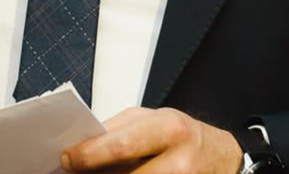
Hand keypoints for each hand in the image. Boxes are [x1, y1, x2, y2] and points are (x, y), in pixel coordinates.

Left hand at [61, 106, 242, 173]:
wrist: (221, 158)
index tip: (67, 159)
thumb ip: (120, 129)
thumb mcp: (155, 119)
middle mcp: (177, 163)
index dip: (88, 155)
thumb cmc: (185, 135)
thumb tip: (83, 144)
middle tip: (75, 172)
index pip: (121, 145)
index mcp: (169, 129)